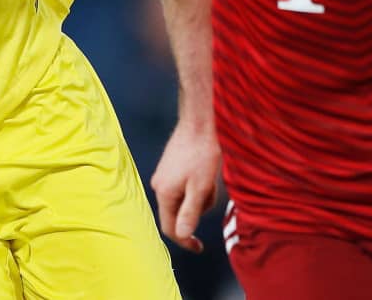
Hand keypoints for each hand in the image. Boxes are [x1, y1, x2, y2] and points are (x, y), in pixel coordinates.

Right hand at [150, 123, 220, 251]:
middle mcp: (159, 185)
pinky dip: (195, 185)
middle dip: (197, 209)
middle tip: (212, 192)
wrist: (199, 124)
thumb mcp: (200, 188)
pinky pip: (182, 186)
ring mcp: (163, 175)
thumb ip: (190, 213)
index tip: (200, 247)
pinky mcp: (169, 167)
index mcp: (164, 193)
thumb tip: (181, 234)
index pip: (170, 228)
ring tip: (209, 178)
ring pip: (182, 198)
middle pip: (178, 212)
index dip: (185, 240)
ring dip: (198, 195)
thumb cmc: (202, 155)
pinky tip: (204, 170)